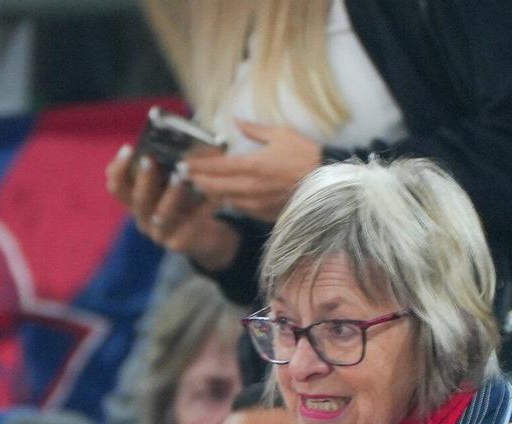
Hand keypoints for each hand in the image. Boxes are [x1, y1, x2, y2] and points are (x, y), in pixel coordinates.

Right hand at [105, 145, 239, 270]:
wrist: (206, 238)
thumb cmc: (189, 204)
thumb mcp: (174, 185)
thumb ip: (168, 169)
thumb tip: (173, 143)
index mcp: (137, 202)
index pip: (117, 188)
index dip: (118, 170)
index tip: (127, 149)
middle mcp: (143, 218)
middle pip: (137, 200)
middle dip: (144, 178)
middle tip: (151, 159)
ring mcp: (159, 234)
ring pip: (161, 214)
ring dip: (171, 193)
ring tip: (181, 176)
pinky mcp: (178, 244)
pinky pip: (189, 225)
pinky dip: (202, 209)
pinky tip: (214, 196)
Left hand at [181, 120, 323, 222]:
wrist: (327, 183)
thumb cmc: (305, 155)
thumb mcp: (281, 134)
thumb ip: (254, 130)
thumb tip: (235, 121)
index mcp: (252, 166)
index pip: (217, 167)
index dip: (198, 165)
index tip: (184, 163)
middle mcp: (249, 188)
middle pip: (214, 187)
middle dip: (197, 181)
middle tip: (184, 176)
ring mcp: (256, 204)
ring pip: (225, 200)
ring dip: (211, 193)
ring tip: (200, 185)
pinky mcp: (263, 214)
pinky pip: (240, 208)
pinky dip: (229, 201)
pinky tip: (225, 196)